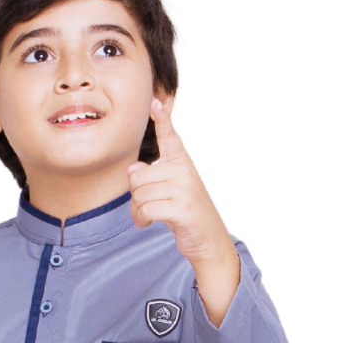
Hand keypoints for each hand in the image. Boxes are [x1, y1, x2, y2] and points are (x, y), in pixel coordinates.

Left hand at [128, 98, 240, 325]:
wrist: (209, 240)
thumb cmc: (187, 214)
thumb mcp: (171, 191)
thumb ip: (152, 177)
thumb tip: (133, 170)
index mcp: (182, 163)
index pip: (171, 137)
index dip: (163, 119)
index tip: (156, 102)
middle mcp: (184, 171)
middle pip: (137, 176)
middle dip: (135, 196)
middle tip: (144, 208)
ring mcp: (184, 189)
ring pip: (139, 194)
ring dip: (136, 211)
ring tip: (146, 217)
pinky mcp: (181, 208)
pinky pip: (145, 208)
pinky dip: (141, 219)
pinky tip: (147, 224)